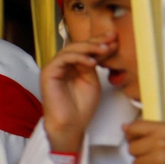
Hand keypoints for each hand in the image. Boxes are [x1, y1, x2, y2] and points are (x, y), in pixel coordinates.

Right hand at [41, 37, 111, 152]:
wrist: (70, 125)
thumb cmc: (81, 107)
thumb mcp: (92, 81)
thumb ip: (93, 64)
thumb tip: (102, 46)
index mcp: (73, 65)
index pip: (86, 49)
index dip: (100, 42)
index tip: (116, 39)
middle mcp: (63, 64)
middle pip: (79, 45)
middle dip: (96, 40)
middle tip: (112, 38)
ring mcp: (55, 67)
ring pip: (71, 49)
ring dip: (89, 47)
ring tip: (104, 49)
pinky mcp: (48, 72)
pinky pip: (64, 58)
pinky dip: (78, 58)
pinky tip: (92, 62)